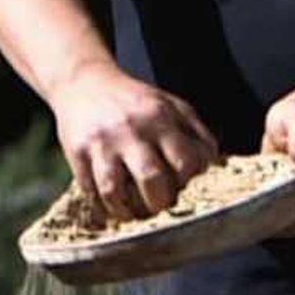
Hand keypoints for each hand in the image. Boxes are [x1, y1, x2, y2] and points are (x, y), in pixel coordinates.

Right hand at [49, 60, 218, 221]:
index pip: (186, 163)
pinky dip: (105, 207)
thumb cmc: (136, 101)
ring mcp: (102, 142)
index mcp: (160, 116)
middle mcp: (131, 129)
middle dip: (160, 203)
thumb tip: (218, 168)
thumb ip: (197, 134)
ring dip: (129, 212)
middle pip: (152, 180)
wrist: (84, 81)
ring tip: (136, 212)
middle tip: (161, 205)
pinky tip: (114, 206)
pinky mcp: (76, 153)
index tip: (186, 188)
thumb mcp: (171, 106)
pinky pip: (91, 193)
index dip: (190, 183)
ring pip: (116, 193)